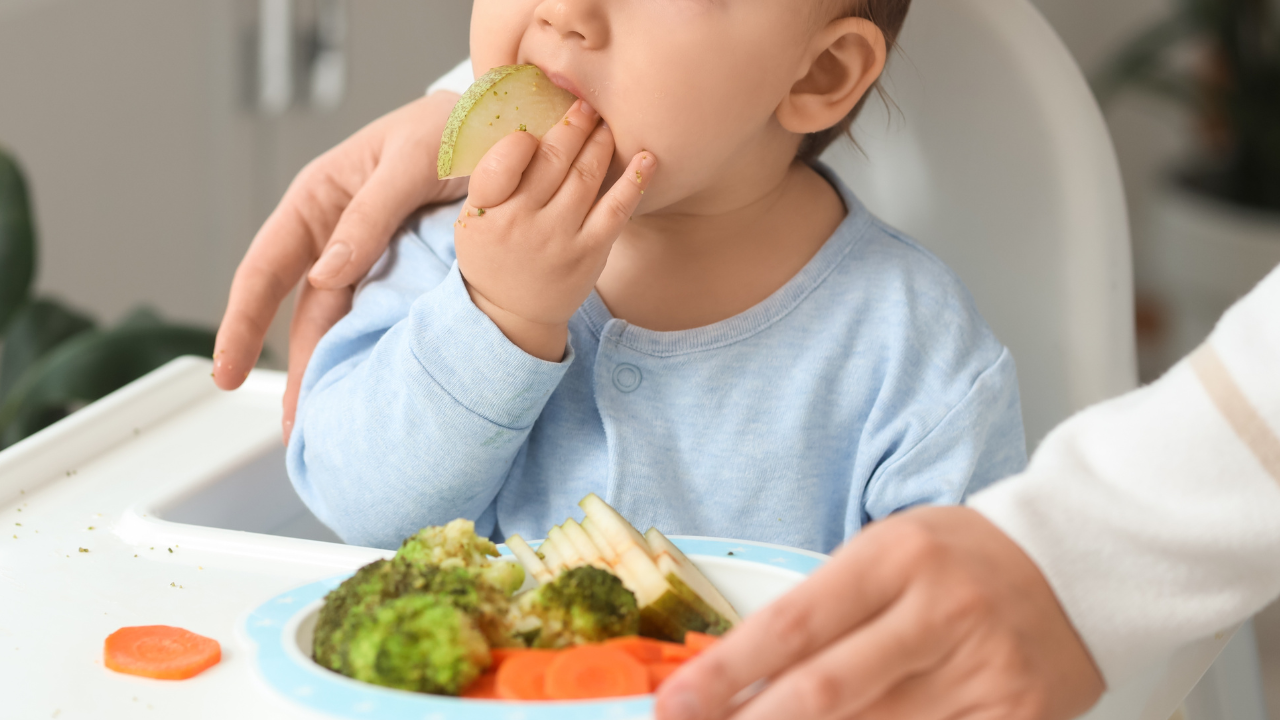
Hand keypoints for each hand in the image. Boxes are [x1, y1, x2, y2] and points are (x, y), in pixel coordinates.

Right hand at [212, 91, 467, 441]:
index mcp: (320, 196)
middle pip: (300, 312)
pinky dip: (372, 355)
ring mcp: (371, 257)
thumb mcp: (412, 160)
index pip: (266, 267)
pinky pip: (381, 320)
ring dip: (332, 373)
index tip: (227, 372)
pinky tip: (370, 389)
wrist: (516, 128)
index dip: (242, 323)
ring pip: (340, 324)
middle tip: (294, 428)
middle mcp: (337, 232)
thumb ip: (371, 214)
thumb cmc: (457, 125)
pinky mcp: (408, 273)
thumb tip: (326, 275)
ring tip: (328, 425)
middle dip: (293, 371)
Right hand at [453, 99, 654, 360]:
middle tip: (585, 104)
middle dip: (573, 124)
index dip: (522, 138)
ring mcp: (559, 238)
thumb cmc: (493, 253)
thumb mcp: (472, 217)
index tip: (536, 125)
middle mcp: (523, 222)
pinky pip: (616, 210)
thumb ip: (494, 176)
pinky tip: (647, 157)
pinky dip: (634, 181)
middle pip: (552, 160)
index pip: (502, 162)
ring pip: (585, 176)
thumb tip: (526, 122)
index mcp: (487, 211)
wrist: (511, 313)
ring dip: (601, 143)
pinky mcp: (590, 252)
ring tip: (607, 123)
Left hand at [655, 506, 1105, 719]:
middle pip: (826, 692)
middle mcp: (938, 611)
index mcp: (894, 557)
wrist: (1078, 564)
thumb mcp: (886, 555)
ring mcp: (983, 670)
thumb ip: (825, 612)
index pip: (793, 625)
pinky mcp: (1017, 716)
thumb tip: (745, 681)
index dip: (726, 674)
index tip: (675, 705)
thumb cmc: (959, 559)